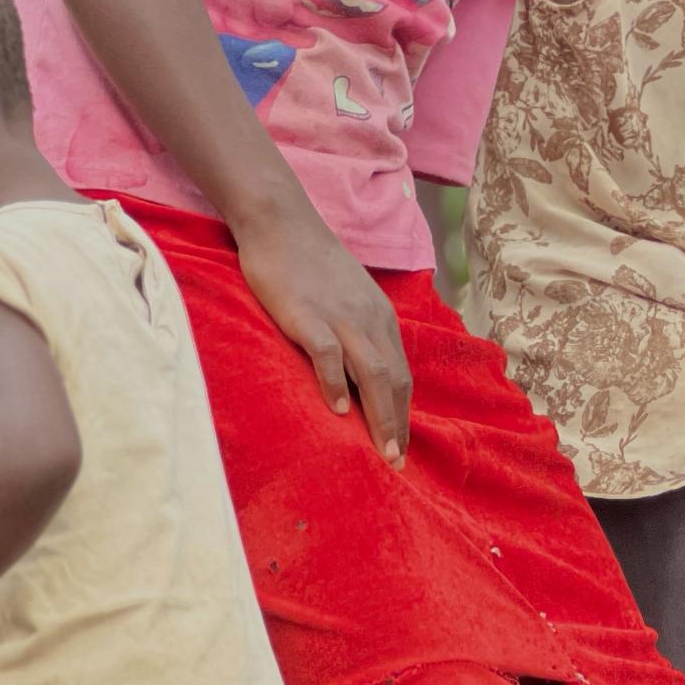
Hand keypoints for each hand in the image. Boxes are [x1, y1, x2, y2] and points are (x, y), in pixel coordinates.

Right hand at [235, 218, 410, 467]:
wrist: (281, 221)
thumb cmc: (309, 262)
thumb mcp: (347, 297)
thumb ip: (357, 332)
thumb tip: (358, 377)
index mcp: (380, 317)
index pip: (400, 374)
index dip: (403, 413)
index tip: (401, 446)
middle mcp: (369, 319)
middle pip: (393, 379)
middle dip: (397, 424)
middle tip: (396, 462)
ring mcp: (340, 317)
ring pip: (372, 372)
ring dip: (379, 415)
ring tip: (380, 450)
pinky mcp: (308, 315)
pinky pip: (328, 354)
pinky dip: (335, 383)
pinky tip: (335, 410)